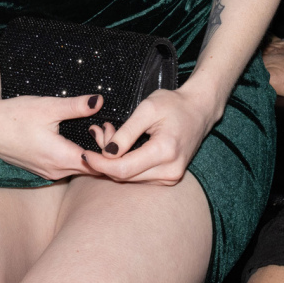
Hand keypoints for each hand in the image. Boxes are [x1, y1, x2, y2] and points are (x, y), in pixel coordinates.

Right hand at [0, 90, 106, 179]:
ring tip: (90, 129)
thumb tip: (100, 101)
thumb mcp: (48, 106)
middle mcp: (56, 171)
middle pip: (92, 169)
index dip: (109, 148)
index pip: (99, 165)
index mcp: (61, 158)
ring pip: (80, 169)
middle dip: (102, 151)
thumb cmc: (16, 116)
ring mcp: (48, 173)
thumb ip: (77, 106)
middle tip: (101, 126)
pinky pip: (68, 168)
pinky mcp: (43, 170)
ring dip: (90, 153)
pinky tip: (74, 137)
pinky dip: (77, 156)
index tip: (106, 127)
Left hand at [82, 85, 217, 184]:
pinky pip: (139, 176)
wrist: (199, 111)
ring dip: (114, 162)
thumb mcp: (147, 109)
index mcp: (165, 151)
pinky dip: (126, 164)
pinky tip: (120, 146)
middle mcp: (170, 171)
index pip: (123, 169)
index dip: (99, 164)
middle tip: (98, 133)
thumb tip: (107, 153)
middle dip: (104, 160)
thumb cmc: (173, 104)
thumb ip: (126, 132)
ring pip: (130, 178)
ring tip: (108, 134)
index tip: (84, 153)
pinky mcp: (169, 178)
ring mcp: (171, 177)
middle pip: (125, 176)